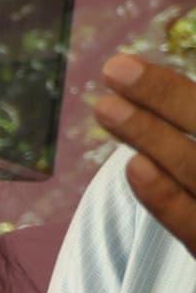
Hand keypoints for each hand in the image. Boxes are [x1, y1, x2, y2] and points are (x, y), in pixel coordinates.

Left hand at [98, 52, 195, 259]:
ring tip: (106, 109)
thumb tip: (156, 97)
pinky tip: (133, 167)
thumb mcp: (190, 174)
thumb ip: (187, 126)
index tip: (125, 67)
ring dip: (153, 137)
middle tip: (115, 70)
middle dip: (168, 99)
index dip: (171, 93)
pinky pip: (195, 226)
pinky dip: (165, 197)